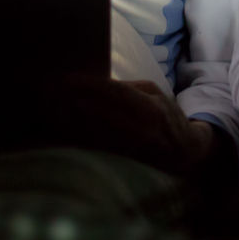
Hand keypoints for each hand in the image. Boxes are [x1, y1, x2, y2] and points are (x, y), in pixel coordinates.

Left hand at [28, 76, 217, 177]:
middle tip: (54, 91)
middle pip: (101, 112)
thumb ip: (129, 88)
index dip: (91, 86)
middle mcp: (141, 129)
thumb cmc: (168, 116)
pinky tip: (64, 127)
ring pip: (95, 131)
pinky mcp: (124, 159)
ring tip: (54, 106)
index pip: (116, 93)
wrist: (184, 152)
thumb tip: (100, 82)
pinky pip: (97, 146)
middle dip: (76, 101)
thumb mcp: (156, 94)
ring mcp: (132, 147)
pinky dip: (79, 136)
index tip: (68, 79)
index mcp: (151, 108)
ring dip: (73, 118)